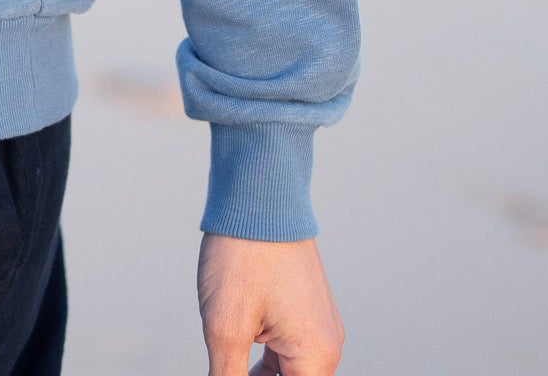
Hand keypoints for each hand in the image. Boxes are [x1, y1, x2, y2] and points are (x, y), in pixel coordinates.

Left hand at [198, 230, 344, 374]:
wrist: (256, 193)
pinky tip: (240, 358)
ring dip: (261, 374)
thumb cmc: (243, 254)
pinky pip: (288, 347)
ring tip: (230, 362)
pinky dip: (266, 359)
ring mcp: (316, 321)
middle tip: (227, 368)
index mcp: (317, 354)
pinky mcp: (302, 305)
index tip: (230, 373)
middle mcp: (326, 341)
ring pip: (290, 369)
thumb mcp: (225, 327)